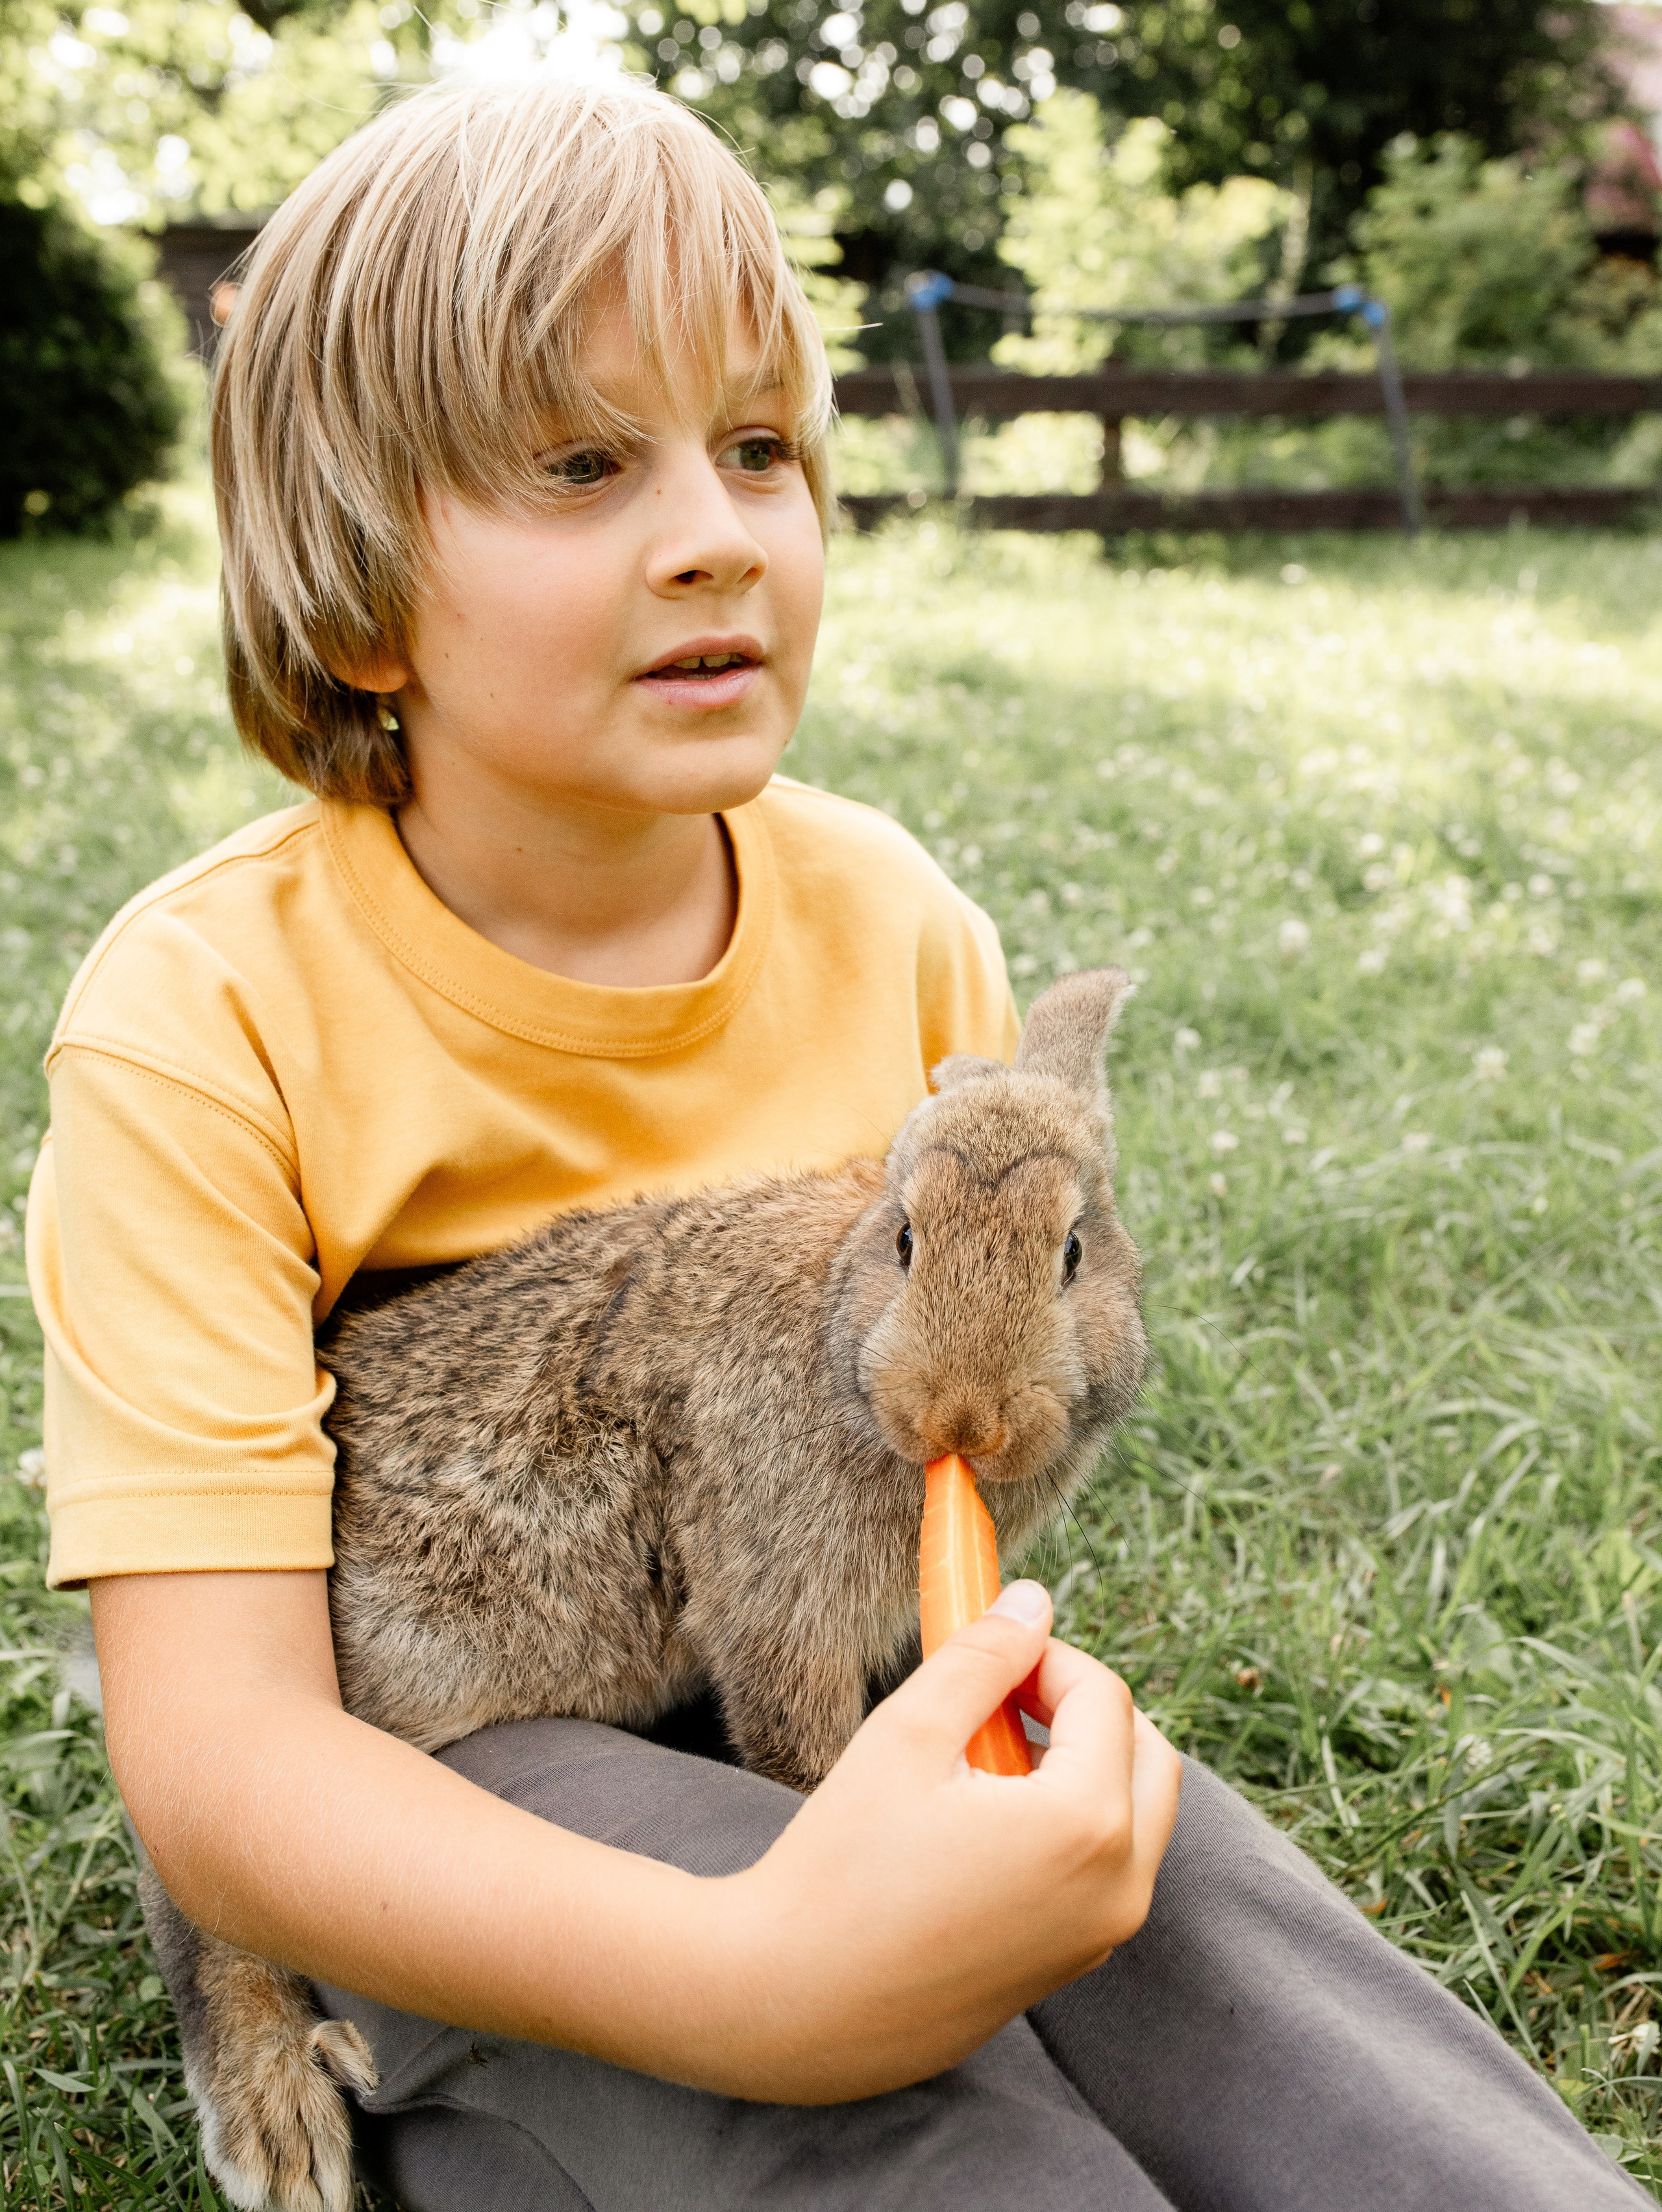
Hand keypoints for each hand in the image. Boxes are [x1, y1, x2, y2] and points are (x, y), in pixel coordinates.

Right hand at [703, 1581, 1180, 2102]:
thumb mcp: (909, 1732)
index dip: (1044, 1656)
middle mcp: (1118, 1888)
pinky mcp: (1070, 1965)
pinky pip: (1103, 1870)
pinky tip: (977, 1818)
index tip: (984, 1650)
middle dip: (1082, 1708)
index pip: (1103, 1698)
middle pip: (1147, 1754)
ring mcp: (1099, 1937)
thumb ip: (982, 1656)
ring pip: (1133, 1814)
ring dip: (1078, 1764)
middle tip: (1002, 1694)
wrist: (795, 2002)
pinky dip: (1068, 1823)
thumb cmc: (843, 1863)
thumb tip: (1033, 1601)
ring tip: (979, 1756)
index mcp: (1087, 1824)